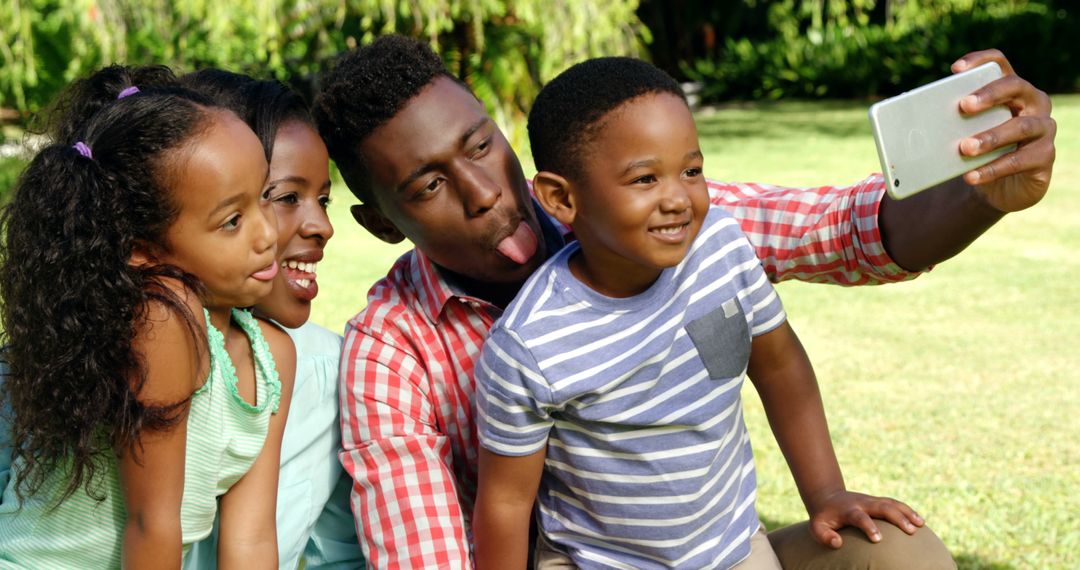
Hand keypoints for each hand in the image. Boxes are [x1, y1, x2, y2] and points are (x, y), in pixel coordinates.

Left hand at [805, 489, 924, 548]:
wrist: (827, 497)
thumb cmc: (824, 517)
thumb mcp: (817, 527)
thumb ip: (824, 536)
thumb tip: (838, 543)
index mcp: (848, 510)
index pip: (860, 517)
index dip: (869, 527)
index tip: (878, 540)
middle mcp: (862, 503)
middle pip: (882, 507)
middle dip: (897, 518)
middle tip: (910, 531)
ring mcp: (871, 500)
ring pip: (891, 503)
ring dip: (907, 512)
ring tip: (921, 524)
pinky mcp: (878, 501)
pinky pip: (895, 503)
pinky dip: (907, 510)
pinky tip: (920, 521)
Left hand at [953, 49, 1055, 212]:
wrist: (1001, 187)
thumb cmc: (982, 152)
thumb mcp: (967, 134)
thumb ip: (954, 123)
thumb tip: (919, 125)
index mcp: (1011, 90)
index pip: (1000, 64)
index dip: (981, 60)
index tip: (956, 70)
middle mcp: (1033, 103)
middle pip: (1016, 86)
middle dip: (989, 94)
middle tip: (963, 105)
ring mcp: (1044, 128)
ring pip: (1021, 126)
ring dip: (991, 136)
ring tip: (965, 147)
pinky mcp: (1045, 156)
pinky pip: (1020, 160)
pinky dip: (993, 168)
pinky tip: (972, 175)